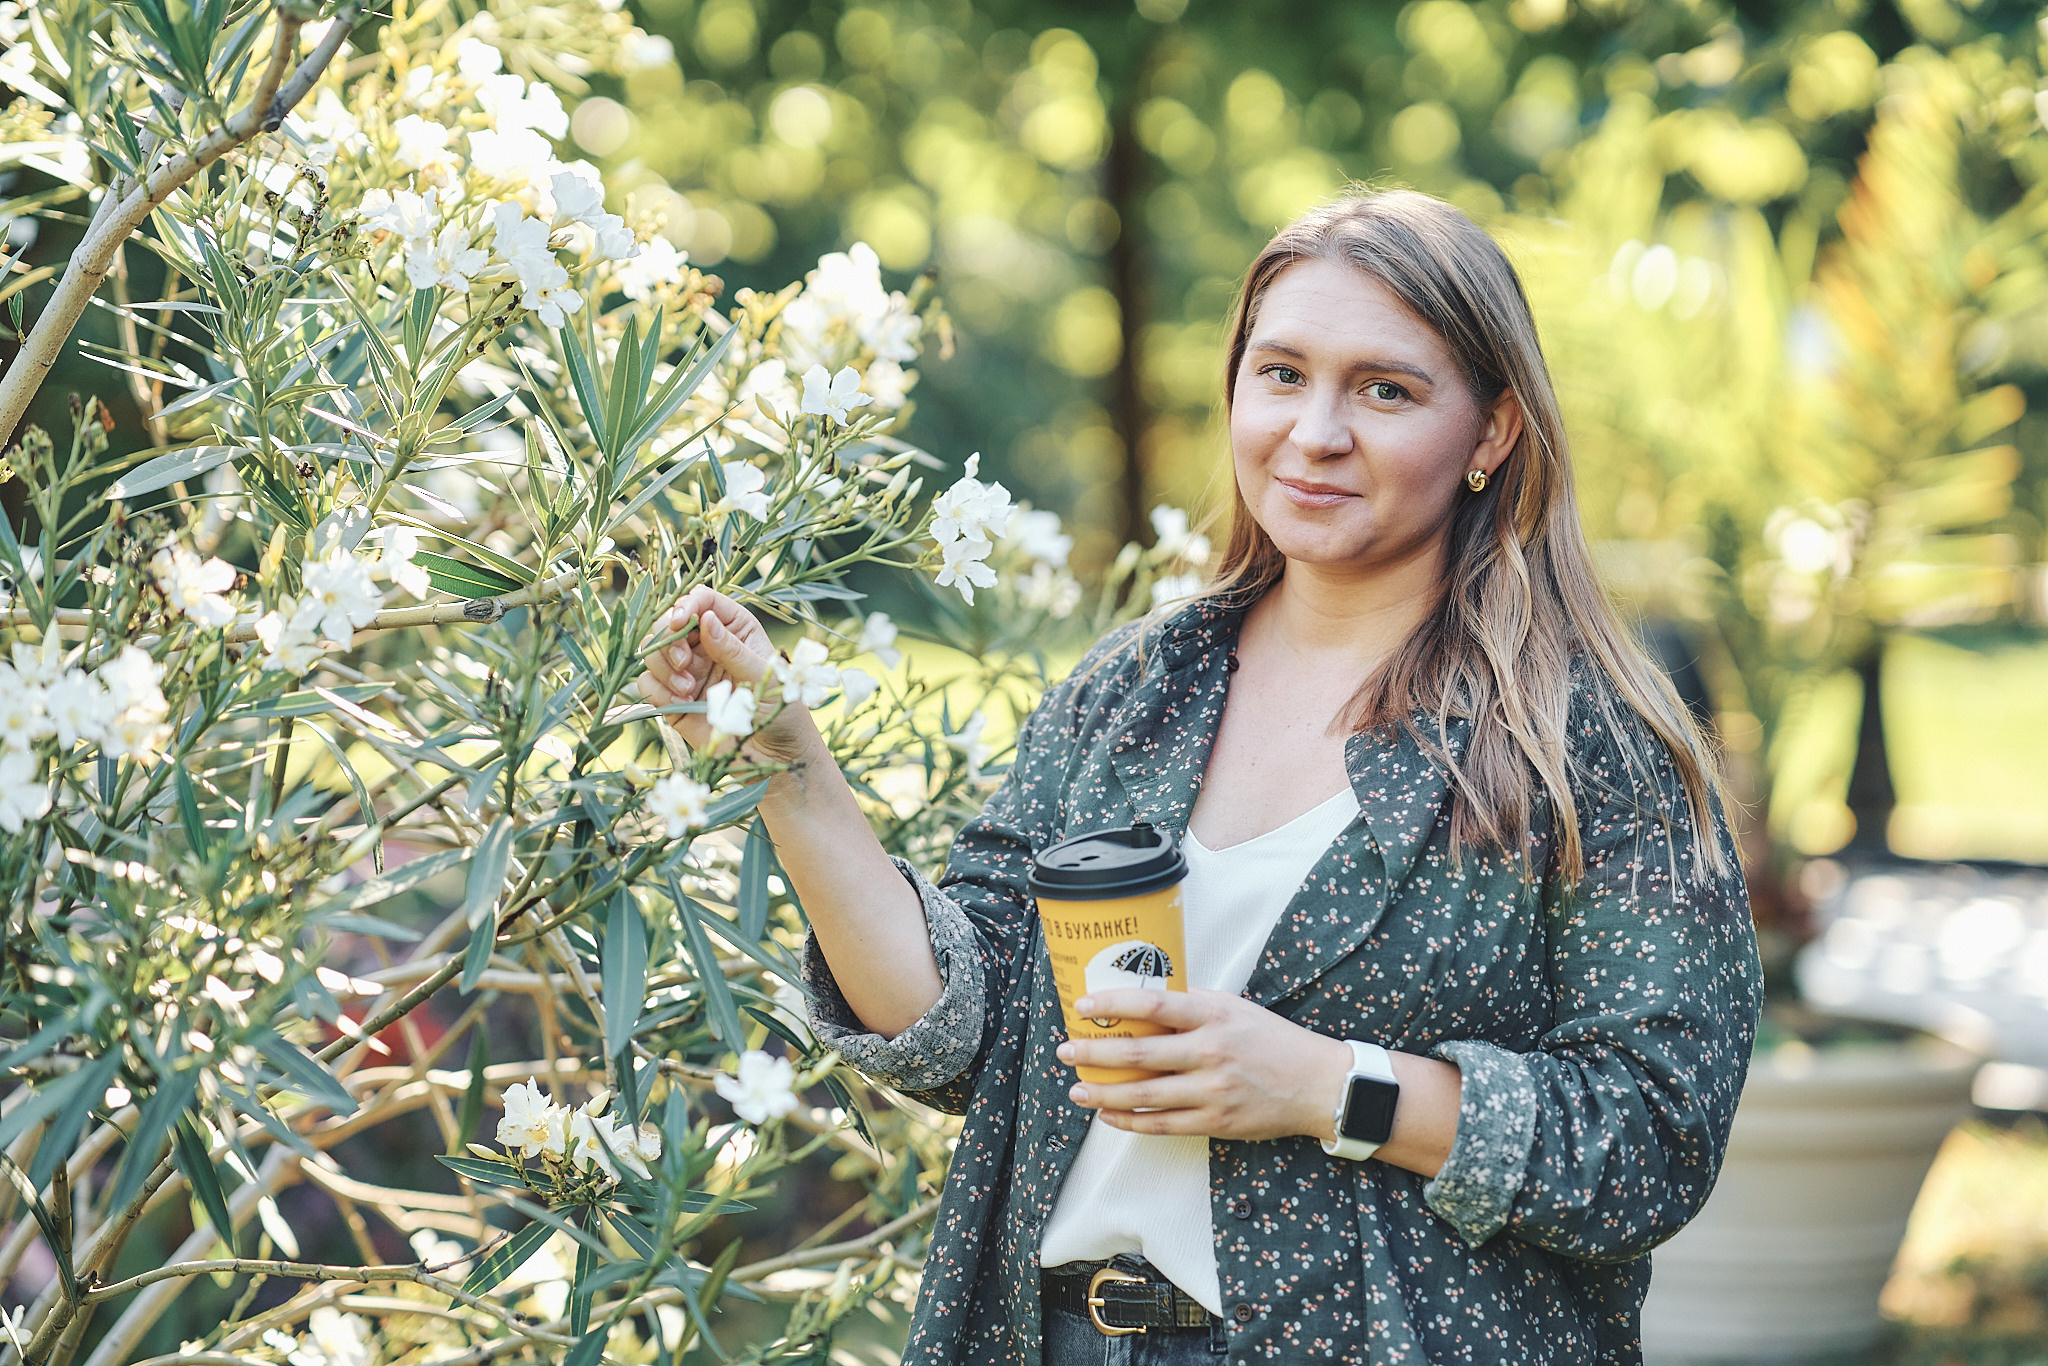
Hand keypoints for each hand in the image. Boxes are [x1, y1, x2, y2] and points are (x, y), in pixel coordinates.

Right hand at [635, 585, 817, 765]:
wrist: (775, 757)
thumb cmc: (782, 711)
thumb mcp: (763, 676)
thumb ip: (732, 649)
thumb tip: (706, 619)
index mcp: (735, 629)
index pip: (703, 600)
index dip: (686, 604)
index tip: (682, 621)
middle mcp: (708, 645)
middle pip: (669, 622)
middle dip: (669, 639)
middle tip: (683, 663)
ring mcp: (689, 671)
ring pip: (652, 651)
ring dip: (663, 667)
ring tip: (688, 690)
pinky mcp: (674, 699)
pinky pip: (648, 683)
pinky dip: (658, 691)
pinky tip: (681, 704)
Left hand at [1056, 988, 1355, 1142]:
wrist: (1316, 1084)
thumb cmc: (1271, 1040)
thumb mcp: (1234, 1008)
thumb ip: (1192, 1004)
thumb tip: (1143, 996)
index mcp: (1214, 1016)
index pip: (1154, 1004)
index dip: (1114, 1004)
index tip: (1084, 1005)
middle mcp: (1211, 1052)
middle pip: (1140, 1053)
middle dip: (1095, 1053)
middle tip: (1066, 1051)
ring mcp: (1213, 1091)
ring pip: (1145, 1095)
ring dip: (1104, 1093)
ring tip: (1077, 1089)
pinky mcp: (1216, 1122)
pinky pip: (1162, 1125)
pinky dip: (1130, 1121)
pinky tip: (1109, 1115)